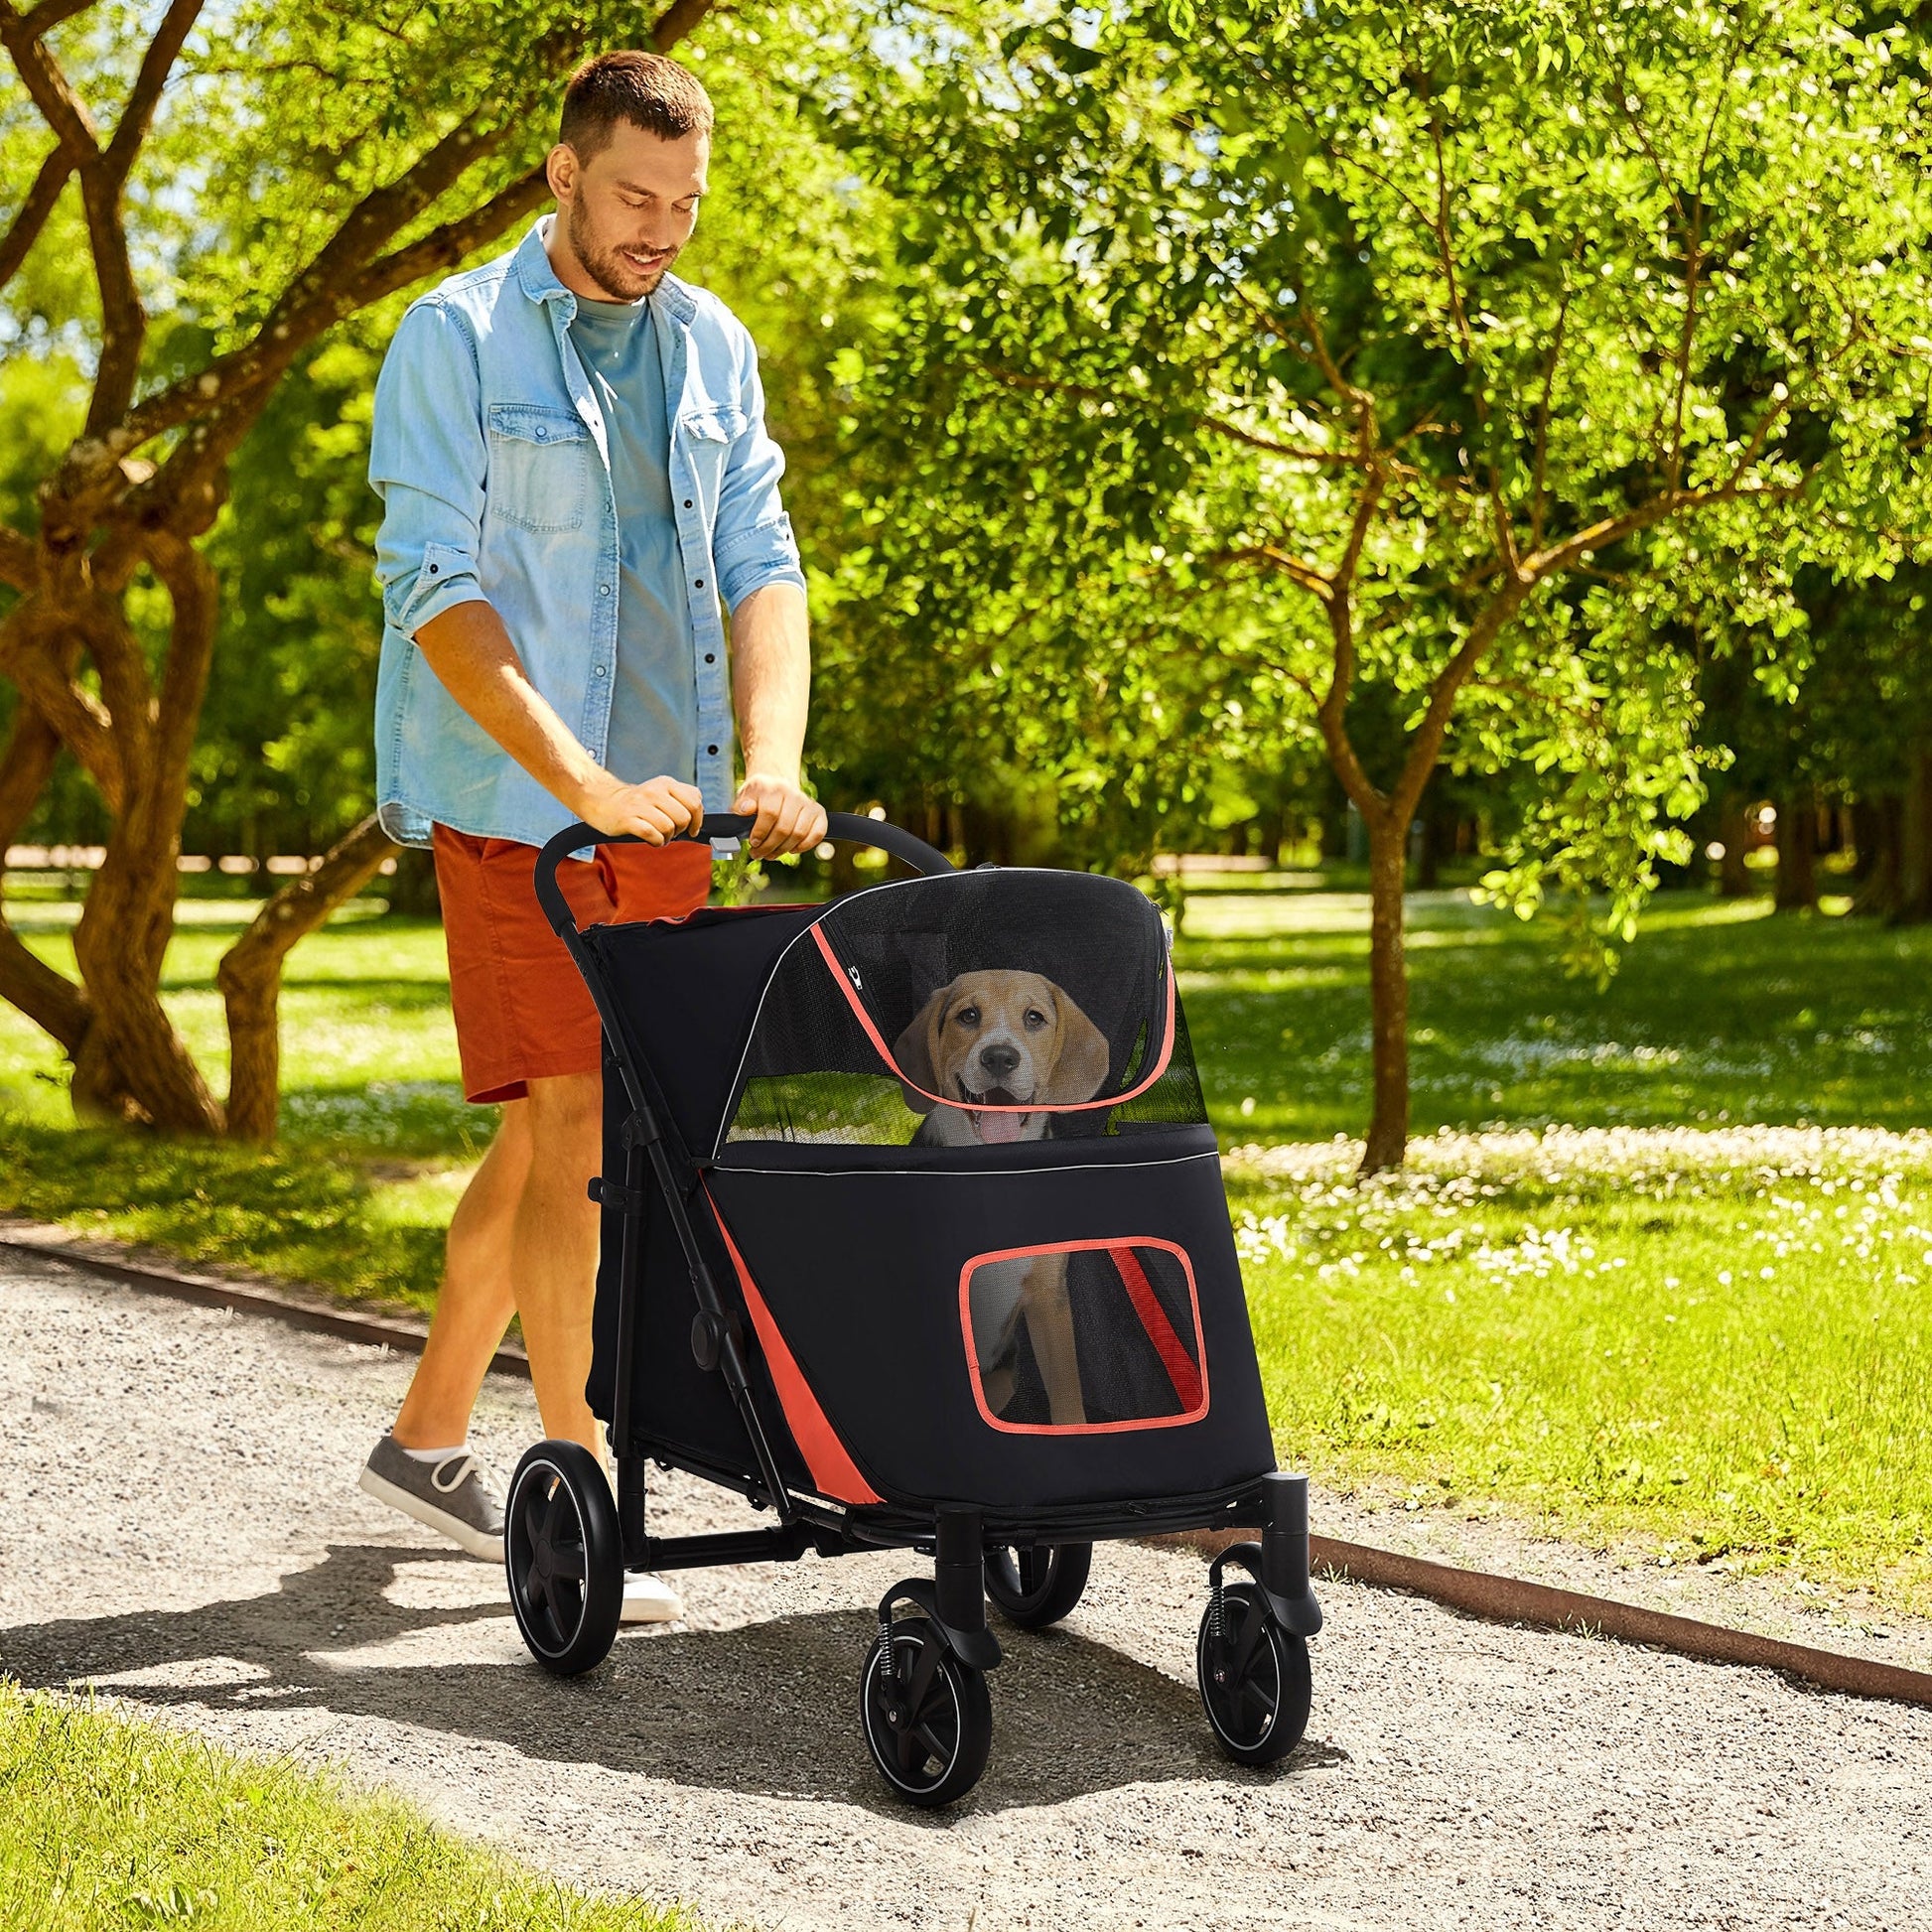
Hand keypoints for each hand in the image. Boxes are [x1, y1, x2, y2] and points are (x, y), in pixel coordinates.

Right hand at [578, 772, 703, 844]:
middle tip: (670, 831)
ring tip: (659, 835)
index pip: (695, 801)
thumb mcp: (662, 791)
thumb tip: (699, 816)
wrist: (603, 801)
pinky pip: (653, 835)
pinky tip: (652, 839)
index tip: (691, 828)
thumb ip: (682, 798)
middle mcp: (654, 791)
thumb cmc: (636, 802)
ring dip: (667, 838)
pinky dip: (657, 842)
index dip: (697, 819)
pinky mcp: (629, 819)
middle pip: (684, 817)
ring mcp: (640, 805)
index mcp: (666, 783)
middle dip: (680, 830)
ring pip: (669, 827)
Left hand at [732, 772, 827, 857]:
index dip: (760, 832)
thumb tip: (745, 810)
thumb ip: (741, 805)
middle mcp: (794, 794)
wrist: (776, 783)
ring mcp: (808, 803)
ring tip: (771, 854)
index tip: (753, 842)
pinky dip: (805, 846)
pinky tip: (792, 849)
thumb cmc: (758, 796)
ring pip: (799, 834)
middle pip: (785, 828)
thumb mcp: (745, 797)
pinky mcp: (819, 812)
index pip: (770, 813)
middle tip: (758, 853)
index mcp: (774, 788)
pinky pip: (817, 834)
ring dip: (784, 849)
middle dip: (769, 846)